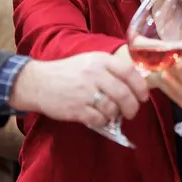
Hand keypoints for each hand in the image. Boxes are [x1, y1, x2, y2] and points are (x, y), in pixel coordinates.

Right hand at [9, 53, 149, 126]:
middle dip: (132, 106)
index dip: (140, 86)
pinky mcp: (76, 108)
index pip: (129, 71)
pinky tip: (100, 119)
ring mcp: (84, 92)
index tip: (143, 96)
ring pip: (112, 108)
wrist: (38, 82)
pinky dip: (103, 121)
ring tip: (113, 114)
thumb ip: (112, 68)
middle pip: (124, 93)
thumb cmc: (69, 72)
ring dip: (116, 114)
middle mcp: (94, 74)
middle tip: (132, 112)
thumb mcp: (91, 61)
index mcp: (101, 60)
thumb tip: (137, 83)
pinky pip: (98, 119)